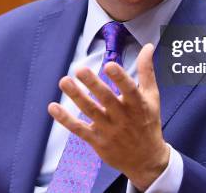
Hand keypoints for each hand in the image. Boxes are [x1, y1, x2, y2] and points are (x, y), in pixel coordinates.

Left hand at [48, 43, 168, 190]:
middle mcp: (123, 117)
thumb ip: (147, 71)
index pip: (129, 90)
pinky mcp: (97, 141)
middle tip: (80, 69)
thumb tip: (148, 46)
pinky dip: (65, 120)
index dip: (120, 78)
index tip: (109, 65)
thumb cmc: (148, 122)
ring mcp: (109, 130)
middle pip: (106, 99)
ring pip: (90, 112)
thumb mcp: (152, 97)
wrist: (146, 159)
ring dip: (76, 96)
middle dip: (93, 84)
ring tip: (64, 81)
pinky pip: (79, 129)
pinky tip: (53, 107)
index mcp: (137, 105)